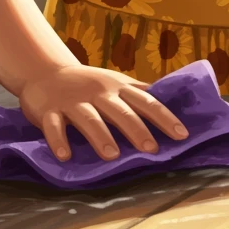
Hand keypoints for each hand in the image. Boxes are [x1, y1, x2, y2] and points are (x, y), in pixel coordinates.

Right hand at [18, 65, 188, 161]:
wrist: (46, 72)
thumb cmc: (90, 84)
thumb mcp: (116, 83)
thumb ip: (140, 92)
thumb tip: (175, 100)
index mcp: (118, 87)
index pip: (146, 101)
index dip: (164, 117)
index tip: (182, 135)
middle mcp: (98, 93)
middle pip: (120, 111)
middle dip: (136, 129)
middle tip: (151, 149)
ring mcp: (72, 101)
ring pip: (89, 118)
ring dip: (101, 136)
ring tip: (112, 156)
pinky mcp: (48, 110)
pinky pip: (53, 125)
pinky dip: (58, 140)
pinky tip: (65, 155)